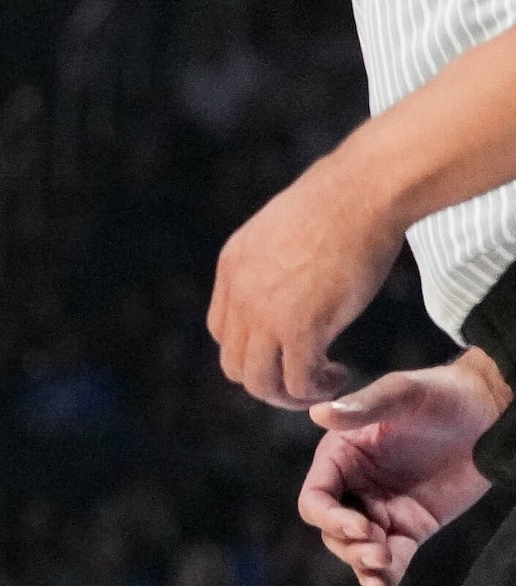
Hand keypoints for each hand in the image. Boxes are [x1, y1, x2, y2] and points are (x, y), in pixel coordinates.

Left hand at [210, 158, 401, 408]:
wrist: (361, 192)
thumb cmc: (340, 202)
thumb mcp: (285, 228)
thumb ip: (276, 258)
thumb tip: (291, 269)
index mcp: (232, 268)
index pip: (223, 331)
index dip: (253, 349)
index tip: (287, 349)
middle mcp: (240, 295)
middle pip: (235, 364)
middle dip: (269, 379)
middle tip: (307, 376)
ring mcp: (266, 315)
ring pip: (259, 383)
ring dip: (290, 394)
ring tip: (323, 383)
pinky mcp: (301, 328)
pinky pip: (298, 381)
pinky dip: (317, 389)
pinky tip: (339, 376)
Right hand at [298, 359, 504, 585]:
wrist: (492, 412)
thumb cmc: (443, 395)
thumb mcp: (403, 395)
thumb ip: (364, 407)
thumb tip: (320, 412)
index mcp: (340, 457)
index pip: (316, 498)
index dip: (329, 518)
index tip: (361, 527)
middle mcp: (354, 487)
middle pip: (333, 531)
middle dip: (351, 548)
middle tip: (379, 552)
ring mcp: (382, 510)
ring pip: (359, 551)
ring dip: (366, 570)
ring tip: (382, 584)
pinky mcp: (411, 528)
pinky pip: (393, 560)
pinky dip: (384, 581)